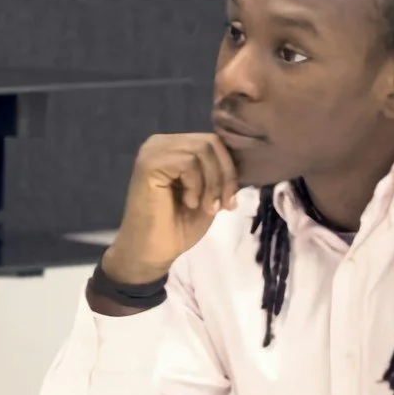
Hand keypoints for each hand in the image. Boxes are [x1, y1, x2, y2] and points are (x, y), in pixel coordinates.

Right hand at [94, 133, 241, 311]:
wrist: (152, 252)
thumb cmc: (178, 227)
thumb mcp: (209, 194)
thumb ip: (220, 172)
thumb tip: (245, 158)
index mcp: (175, 147)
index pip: (214, 142)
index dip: (230, 169)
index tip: (230, 202)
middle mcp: (162, 143)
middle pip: (211, 142)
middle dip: (224, 176)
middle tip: (221, 206)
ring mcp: (153, 151)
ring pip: (202, 150)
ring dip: (212, 183)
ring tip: (205, 207)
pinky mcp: (148, 164)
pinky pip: (188, 162)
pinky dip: (196, 185)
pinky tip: (189, 204)